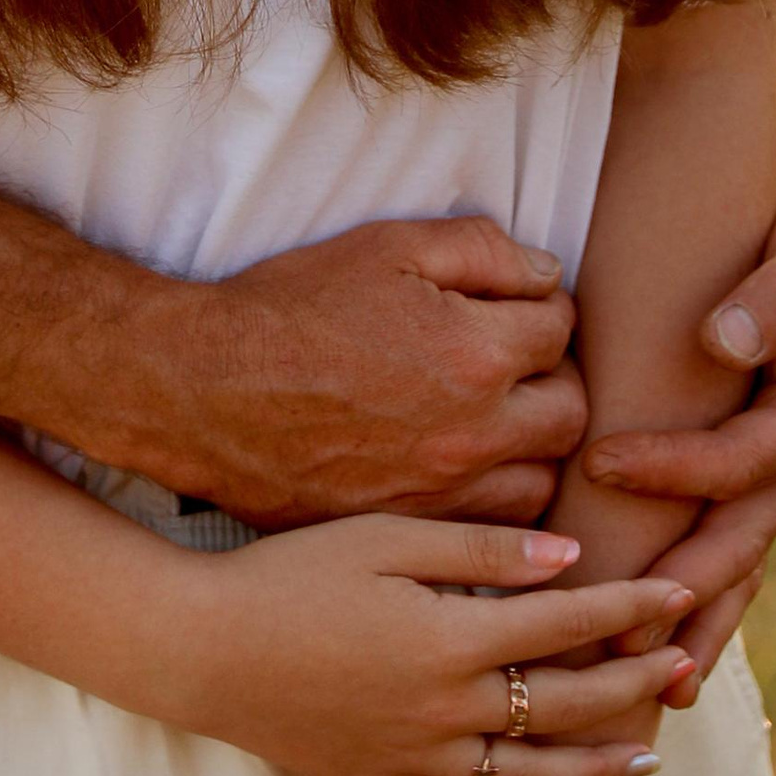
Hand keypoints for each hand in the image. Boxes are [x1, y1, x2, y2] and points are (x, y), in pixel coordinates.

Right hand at [139, 216, 589, 526]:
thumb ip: (482, 251)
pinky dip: (496, 498)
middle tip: (515, 361)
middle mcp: (471, 434)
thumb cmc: (291, 308)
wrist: (206, 390)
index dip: (539, 306)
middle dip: (553, 377)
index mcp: (474, 354)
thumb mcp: (387, 245)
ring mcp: (442, 492)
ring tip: (497, 417)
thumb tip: (547, 277)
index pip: (559, 327)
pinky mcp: (409, 529)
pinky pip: (492, 529)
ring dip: (534, 446)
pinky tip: (466, 467)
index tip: (510, 306)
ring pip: (543, 481)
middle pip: (570, 411)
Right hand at [153, 516, 691, 775]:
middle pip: (562, 702)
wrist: (204, 646)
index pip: (567, 623)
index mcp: (453, 637)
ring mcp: (414, 756)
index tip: (684, 595)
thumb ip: (481, 551)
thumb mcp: (386, 539)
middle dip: (634, 683)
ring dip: (592, 771)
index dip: (630, 609)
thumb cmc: (292, 574)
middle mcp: (447, 707)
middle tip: (690, 668)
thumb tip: (568, 560)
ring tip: (648, 763)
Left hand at [580, 174, 775, 677]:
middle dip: (680, 592)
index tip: (603, 463)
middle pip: (738, 540)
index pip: (739, 458)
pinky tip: (660, 658)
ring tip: (639, 681)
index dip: (675, 467)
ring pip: (734, 566)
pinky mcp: (754, 484)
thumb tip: (724, 339)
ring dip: (691, 623)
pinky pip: (725, 553)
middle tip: (616, 635)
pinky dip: (697, 604)